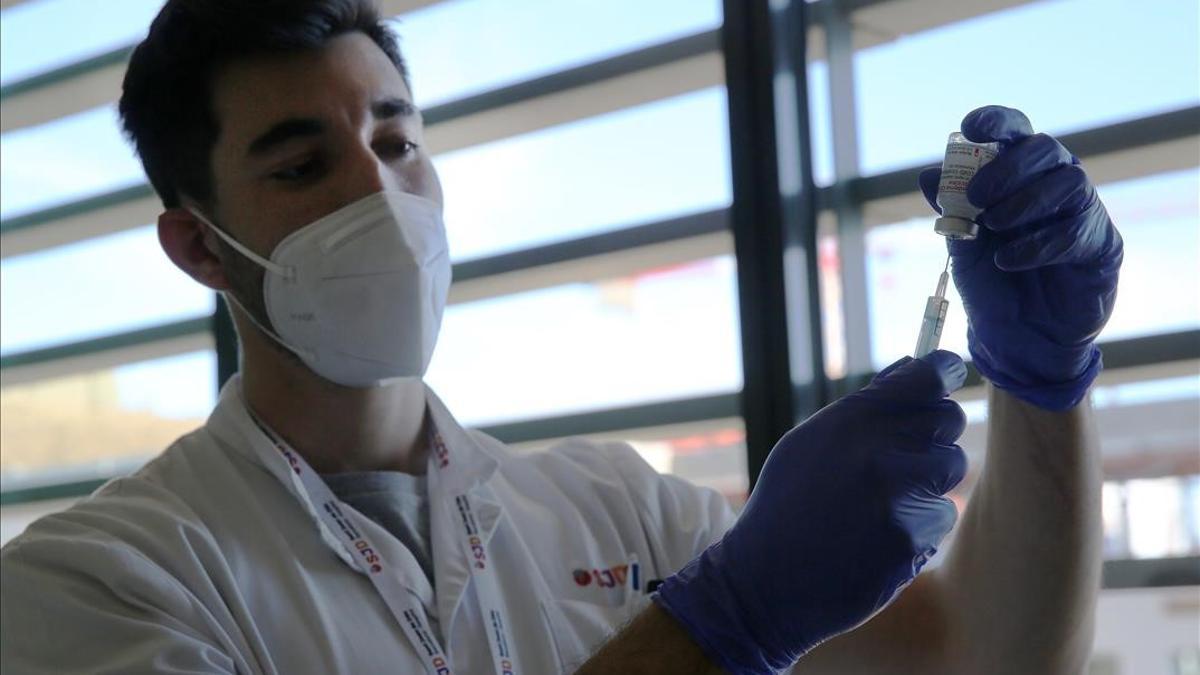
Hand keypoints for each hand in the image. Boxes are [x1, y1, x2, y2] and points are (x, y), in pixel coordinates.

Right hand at [653, 352, 968, 673]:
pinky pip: (940, 517)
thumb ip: (862, 408)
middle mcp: (878, 453)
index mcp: (849, 421)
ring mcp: (898, 499)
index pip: (924, 378)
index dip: (944, 370)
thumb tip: (913, 368)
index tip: (949, 372)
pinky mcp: (911, 541)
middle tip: (909, 450)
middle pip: (949, 420)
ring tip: (883, 502)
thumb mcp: (807, 444)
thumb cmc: (786, 506)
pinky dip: (919, 525)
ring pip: (950, 469)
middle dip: (935, 432)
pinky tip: (880, 537)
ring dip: (928, 482)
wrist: (764, 583)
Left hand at [919, 105, 1122, 410]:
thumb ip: (949, 211)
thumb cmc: (992, 285)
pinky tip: (1007, 260)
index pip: (1016, 132)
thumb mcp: (961, 246)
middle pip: (1044, 149)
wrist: (1018, 340)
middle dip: (1008, 166)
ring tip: (992, 226)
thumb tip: (926, 176)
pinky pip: (1075, 231)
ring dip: (1024, 202)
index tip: (970, 126)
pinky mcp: (1102, 245)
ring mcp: (1083, 212)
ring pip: (1068, 182)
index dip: (997, 122)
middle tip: (977, 194)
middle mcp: (1055, 185)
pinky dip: (1036, 243)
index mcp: (1020, 176)